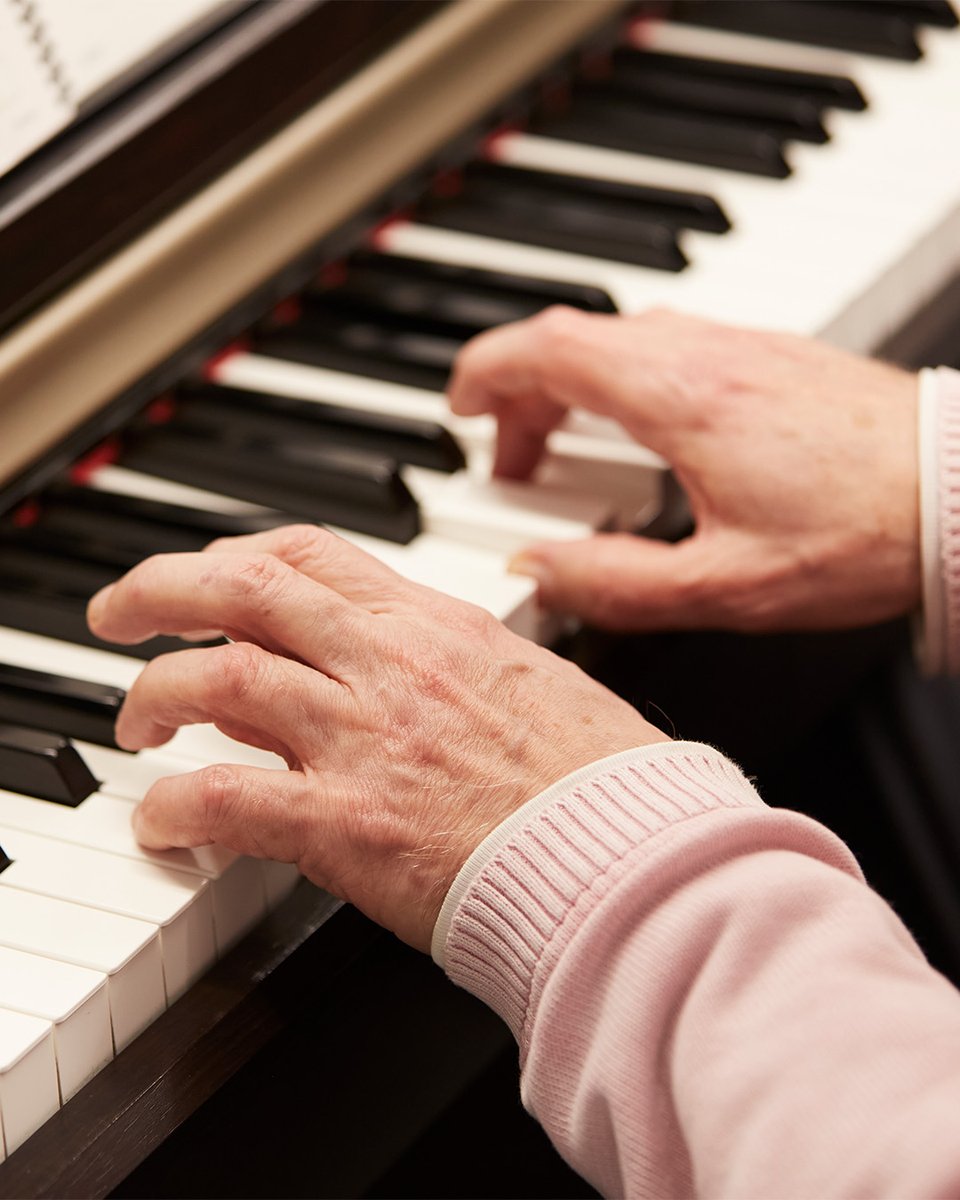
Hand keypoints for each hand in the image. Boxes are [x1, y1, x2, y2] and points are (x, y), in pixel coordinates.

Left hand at [87, 525, 665, 950]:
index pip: (312, 553)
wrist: (627, 857)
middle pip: (243, 586)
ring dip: (153, 692)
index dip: (240, 557)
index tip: (211, 577)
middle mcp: (390, 664)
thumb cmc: (598, 780)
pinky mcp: (347, 824)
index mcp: (436, 626)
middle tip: (122, 612)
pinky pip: (224, 797)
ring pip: (216, 677)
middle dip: (159, 588)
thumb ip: (440, 666)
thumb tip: (374, 669)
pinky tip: (161, 823)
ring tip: (137, 719)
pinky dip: (173, 806)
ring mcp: (364, 738)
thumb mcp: (523, 684)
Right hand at [448, 307, 919, 632]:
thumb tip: (539, 572)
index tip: (461, 410)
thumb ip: (614, 584)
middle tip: (516, 463)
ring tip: (573, 458)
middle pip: (575, 341)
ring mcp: (741, 346)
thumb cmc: (863, 535)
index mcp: (680, 399)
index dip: (487, 374)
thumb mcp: (724, 587)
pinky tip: (643, 444)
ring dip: (576, 389)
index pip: (548, 350)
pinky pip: (669, 349)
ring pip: (622, 340)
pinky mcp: (771, 356)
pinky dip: (626, 385)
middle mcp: (706, 354)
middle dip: (524, 396)